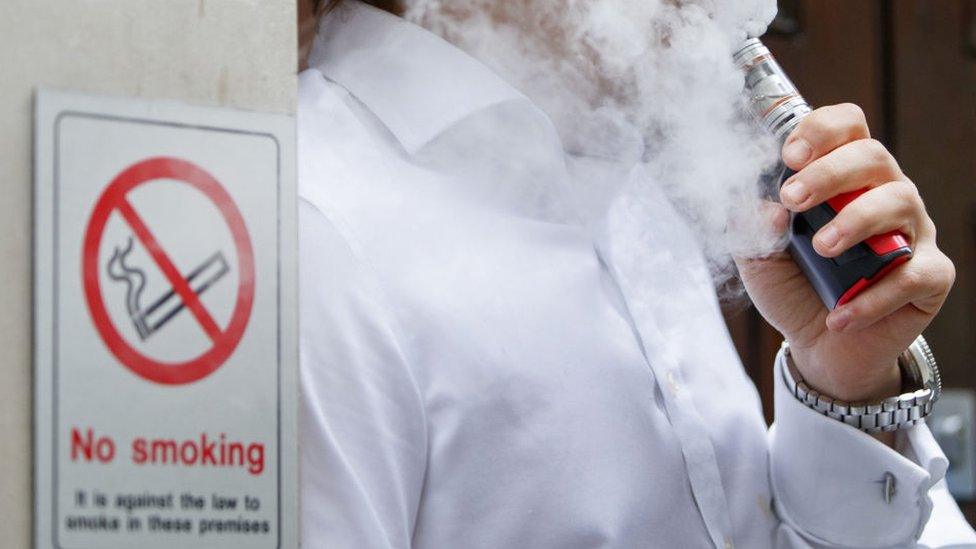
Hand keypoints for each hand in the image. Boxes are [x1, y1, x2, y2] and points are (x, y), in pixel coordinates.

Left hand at [736, 104, 953, 409]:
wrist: (817, 346)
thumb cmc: (792, 286)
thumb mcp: (758, 258)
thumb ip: (753, 230)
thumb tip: (766, 209)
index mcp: (843, 177)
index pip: (847, 128)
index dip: (822, 131)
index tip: (789, 156)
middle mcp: (883, 193)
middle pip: (873, 156)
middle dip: (830, 173)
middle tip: (793, 199)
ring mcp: (911, 233)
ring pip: (901, 202)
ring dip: (857, 220)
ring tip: (822, 249)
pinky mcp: (930, 276)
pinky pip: (915, 274)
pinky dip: (874, 296)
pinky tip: (839, 314)